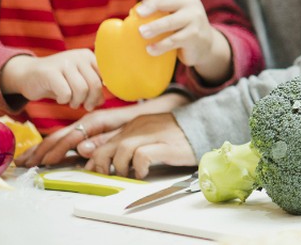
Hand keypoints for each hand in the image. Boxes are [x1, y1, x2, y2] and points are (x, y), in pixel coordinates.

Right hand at [0, 50, 103, 110]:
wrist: (26, 74)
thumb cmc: (55, 80)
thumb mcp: (76, 82)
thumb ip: (91, 89)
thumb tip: (102, 101)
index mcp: (88, 56)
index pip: (105, 76)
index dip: (101, 92)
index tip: (94, 101)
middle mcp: (78, 56)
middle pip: (94, 84)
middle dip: (90, 100)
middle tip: (84, 106)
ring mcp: (64, 62)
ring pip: (81, 90)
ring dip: (76, 102)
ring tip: (70, 102)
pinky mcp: (50, 72)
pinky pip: (66, 93)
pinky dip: (64, 100)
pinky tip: (59, 98)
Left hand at [80, 112, 196, 177]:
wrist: (206, 125)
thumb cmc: (177, 135)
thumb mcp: (150, 135)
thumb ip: (129, 144)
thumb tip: (106, 159)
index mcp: (136, 124)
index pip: (105, 141)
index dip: (95, 159)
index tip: (94, 171)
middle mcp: (141, 127)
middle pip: (109, 146)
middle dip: (101, 165)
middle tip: (106, 176)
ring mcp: (154, 135)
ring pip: (123, 150)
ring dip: (120, 167)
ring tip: (128, 175)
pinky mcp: (166, 145)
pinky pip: (143, 155)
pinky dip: (138, 167)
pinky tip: (144, 173)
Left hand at [137, 0, 231, 82]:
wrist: (205, 42)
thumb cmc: (183, 23)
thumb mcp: (175, 8)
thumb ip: (160, 2)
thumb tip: (137, 9)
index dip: (146, 0)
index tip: (138, 11)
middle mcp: (191, 2)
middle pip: (163, 3)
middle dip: (148, 8)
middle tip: (136, 15)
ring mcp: (194, 18)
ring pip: (169, 22)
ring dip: (153, 27)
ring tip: (142, 33)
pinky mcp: (194, 35)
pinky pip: (173, 40)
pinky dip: (159, 46)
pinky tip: (150, 50)